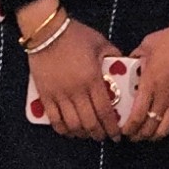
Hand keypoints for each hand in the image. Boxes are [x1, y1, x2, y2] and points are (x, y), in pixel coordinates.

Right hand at [28, 13, 126, 138]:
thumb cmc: (76, 35)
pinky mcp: (45, 95)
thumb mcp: (100, 42)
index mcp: (93, 79)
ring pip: (72, 124)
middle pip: (90, 122)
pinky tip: (69, 132)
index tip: (117, 135)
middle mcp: (77, 91)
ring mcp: (59, 95)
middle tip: (104, 137)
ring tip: (88, 135)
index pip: (105, 111)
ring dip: (82, 134)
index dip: (112, 126)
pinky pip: (54, 119)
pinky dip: (62, 129)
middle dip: (99, 134)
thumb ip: (114, 55)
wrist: (47, 31)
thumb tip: (123, 65)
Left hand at [120, 23, 168, 139]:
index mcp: (149, 84)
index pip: (136, 117)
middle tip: (132, 135)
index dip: (128, 129)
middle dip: (138, 136)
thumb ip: (135, 59)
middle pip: (149, 128)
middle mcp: (164, 97)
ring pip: (165, 130)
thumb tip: (128, 67)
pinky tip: (166, 123)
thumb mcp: (147, 46)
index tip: (122, 130)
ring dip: (154, 135)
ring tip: (148, 133)